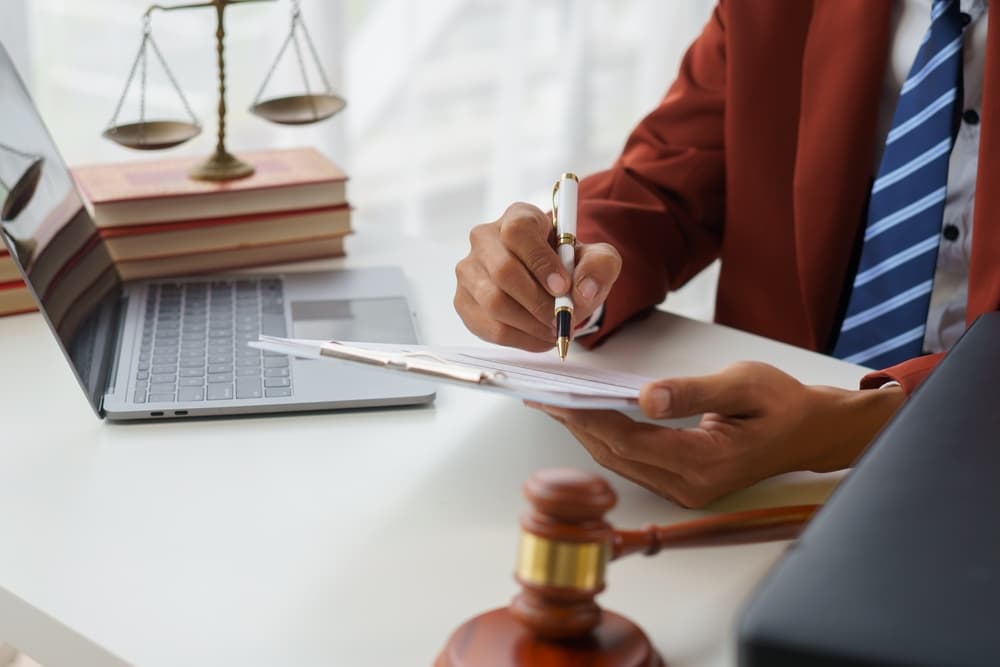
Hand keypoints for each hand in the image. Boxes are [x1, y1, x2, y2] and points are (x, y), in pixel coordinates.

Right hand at [455, 202, 621, 351]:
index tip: (563, 287)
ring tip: (554, 329)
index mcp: (517, 217)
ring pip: (494, 303)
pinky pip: (488, 327)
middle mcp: (485, 238)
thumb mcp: (596, 258)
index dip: (540, 261)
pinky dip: (520, 339)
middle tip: (562, 318)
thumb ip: (599, 266)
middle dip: (538, 302)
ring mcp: (469, 270)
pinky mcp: (464, 301)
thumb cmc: (568, 266)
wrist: (550, 284)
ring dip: (530, 324)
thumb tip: (582, 290)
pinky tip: (539, 336)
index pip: (518, 232)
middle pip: (503, 270)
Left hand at [531, 362, 904, 506]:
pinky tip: (588, 416)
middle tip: (542, 394)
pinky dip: (607, 437)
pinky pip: (634, 461)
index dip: (590, 418)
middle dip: (577, 424)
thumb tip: (646, 397)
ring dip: (586, 432)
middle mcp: (691, 485)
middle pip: (617, 454)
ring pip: (621, 461)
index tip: (559, 395)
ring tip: (555, 403)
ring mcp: (686, 489)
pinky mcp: (684, 484)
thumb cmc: (783, 403)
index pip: (630, 441)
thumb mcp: (744, 384)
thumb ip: (693, 391)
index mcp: (706, 463)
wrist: (811, 432)